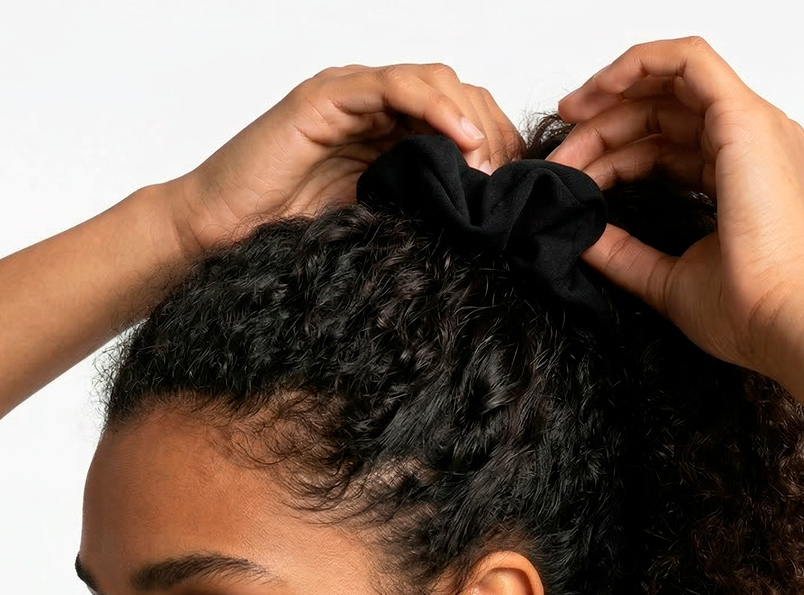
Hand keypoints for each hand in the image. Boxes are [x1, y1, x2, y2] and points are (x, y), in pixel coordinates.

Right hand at [164, 63, 524, 256]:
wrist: (220, 234)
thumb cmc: (287, 235)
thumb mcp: (378, 224)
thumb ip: (420, 209)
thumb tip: (481, 226)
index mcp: (389, 137)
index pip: (461, 121)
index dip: (496, 147)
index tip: (514, 190)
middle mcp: (374, 110)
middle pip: (456, 95)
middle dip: (492, 132)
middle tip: (506, 179)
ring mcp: (350, 97)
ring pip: (431, 81)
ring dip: (470, 117)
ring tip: (487, 162)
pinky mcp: (327, 97)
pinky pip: (392, 85)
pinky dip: (433, 104)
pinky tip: (460, 137)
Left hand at [547, 36, 803, 378]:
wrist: (781, 323)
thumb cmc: (742, 311)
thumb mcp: (663, 279)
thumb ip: (622, 254)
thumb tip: (579, 236)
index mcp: (734, 177)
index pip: (662, 146)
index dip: (610, 156)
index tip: (569, 179)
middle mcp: (746, 144)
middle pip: (659, 112)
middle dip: (600, 127)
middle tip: (559, 159)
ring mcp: (749, 127)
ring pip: (668, 82)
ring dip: (612, 94)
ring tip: (568, 120)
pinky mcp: (743, 120)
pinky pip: (687, 61)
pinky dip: (639, 63)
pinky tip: (597, 90)